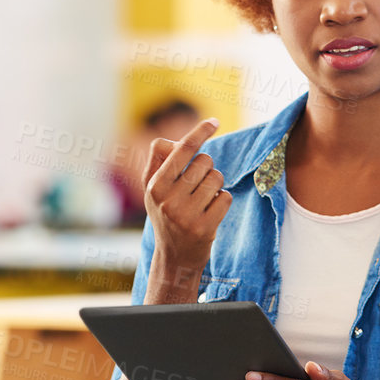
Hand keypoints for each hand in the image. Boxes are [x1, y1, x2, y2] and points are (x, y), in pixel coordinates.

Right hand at [143, 117, 228, 280]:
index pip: (182, 149)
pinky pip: (226, 197)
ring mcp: (186, 214)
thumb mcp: (153, 189)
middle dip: (206, 168)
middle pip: (204, 161)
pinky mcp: (204, 227)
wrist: (174, 258)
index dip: (200, 132)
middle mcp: (167, 199)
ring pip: (217, 178)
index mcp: (155, 184)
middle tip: (197, 185)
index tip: (215, 121)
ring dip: (216, 185)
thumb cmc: (166, 214)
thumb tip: (179, 140)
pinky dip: (223, 201)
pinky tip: (210, 212)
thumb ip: (160, 160)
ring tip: (203, 199)